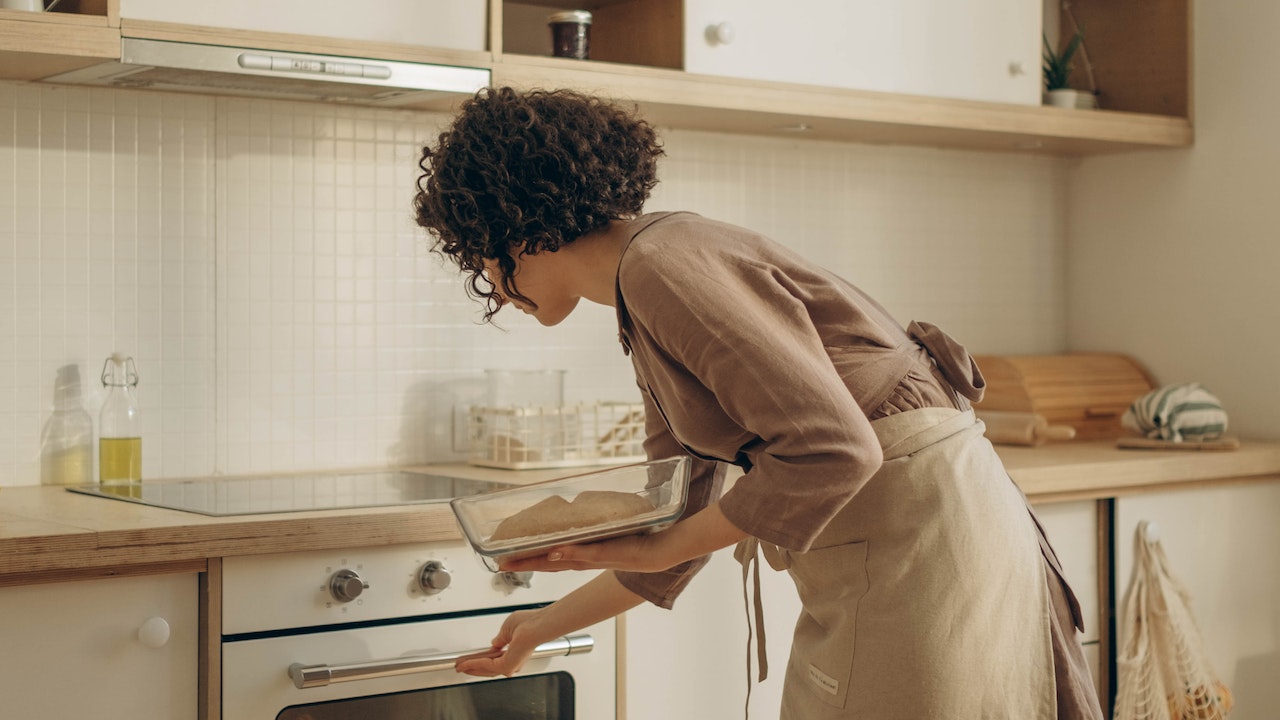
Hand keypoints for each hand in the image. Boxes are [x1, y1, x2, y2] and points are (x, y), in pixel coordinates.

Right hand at [455, 608, 547, 676]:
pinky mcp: (506, 666)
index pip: (493, 659)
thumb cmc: (529, 622)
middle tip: (459, 666)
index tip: (468, 660)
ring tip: (459, 665)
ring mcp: (510, 665)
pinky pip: (486, 665)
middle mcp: (513, 661)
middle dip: (471, 666)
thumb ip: (500, 638)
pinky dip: (474, 663)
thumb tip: (494, 644)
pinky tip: (465, 663)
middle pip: (487, 667)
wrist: (537, 625)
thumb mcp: (508, 629)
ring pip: (485, 668)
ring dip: (470, 666)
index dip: (479, 660)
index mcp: (514, 653)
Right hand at [496, 502, 747, 574]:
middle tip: (499, 562)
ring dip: (539, 561)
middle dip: (525, 562)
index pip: (554, 554)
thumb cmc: (651, 530)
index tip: (507, 555)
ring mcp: (601, 555)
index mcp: (590, 549)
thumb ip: (603, 512)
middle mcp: (591, 556)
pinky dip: (570, 553)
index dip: (531, 556)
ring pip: (562, 560)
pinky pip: (588, 552)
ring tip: (514, 562)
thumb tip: (587, 498)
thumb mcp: (619, 518)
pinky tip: (553, 551)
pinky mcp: (614, 552)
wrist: (675, 542)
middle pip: (551, 561)